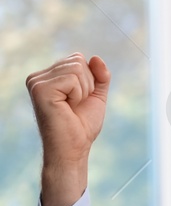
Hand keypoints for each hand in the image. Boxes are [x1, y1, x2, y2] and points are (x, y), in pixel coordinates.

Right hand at [27, 53, 109, 205]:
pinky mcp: (40, 89)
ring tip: (71, 106)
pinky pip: (73, 78)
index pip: (78, 59)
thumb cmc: (82, 126)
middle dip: (88, 85)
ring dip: (83, 91)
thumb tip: (96, 57)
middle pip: (78, 61)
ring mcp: (37, 82)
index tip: (79, 100)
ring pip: (77, 68)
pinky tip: (67, 107)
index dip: (89, 80)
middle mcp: (38, 77)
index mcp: (48, 77)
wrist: (74, 148)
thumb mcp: (95, 96)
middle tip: (76, 105)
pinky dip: (78, 94)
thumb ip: (99, 76)